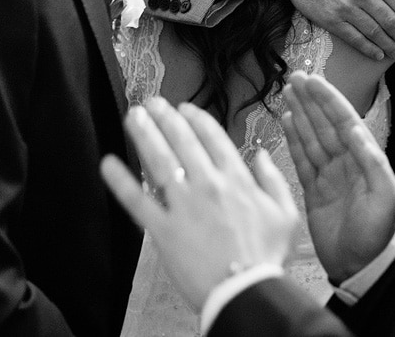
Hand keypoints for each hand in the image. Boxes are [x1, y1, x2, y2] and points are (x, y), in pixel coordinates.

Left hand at [100, 97, 298, 310]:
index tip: (183, 108)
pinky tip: (108, 163)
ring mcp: (184, 205)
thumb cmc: (267, 256)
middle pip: (182, 141)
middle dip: (164, 118)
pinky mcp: (163, 229)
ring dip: (144, 134)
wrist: (247, 291)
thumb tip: (261, 154)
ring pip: (159, 161)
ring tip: (133, 116)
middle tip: (151, 103)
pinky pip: (137, 201)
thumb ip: (273, 180)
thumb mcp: (286, 214)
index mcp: (236, 179)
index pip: (213, 138)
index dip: (196, 119)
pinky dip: (121, 181)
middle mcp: (208, 184)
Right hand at [282, 72, 394, 281]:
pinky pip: (302, 158)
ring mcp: (329, 176)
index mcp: (365, 161)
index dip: (328, 100)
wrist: (360, 267)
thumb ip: (374, 163)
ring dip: (301, 114)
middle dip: (311, 100)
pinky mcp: (314, 190)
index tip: (313, 81)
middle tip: (295, 78)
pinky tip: (287, 121)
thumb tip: (357, 131)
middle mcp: (346, 163)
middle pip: (325, 124)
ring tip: (288, 92)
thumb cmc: (378, 235)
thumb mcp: (386, 197)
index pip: (344, 121)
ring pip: (312, 137)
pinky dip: (294, 139)